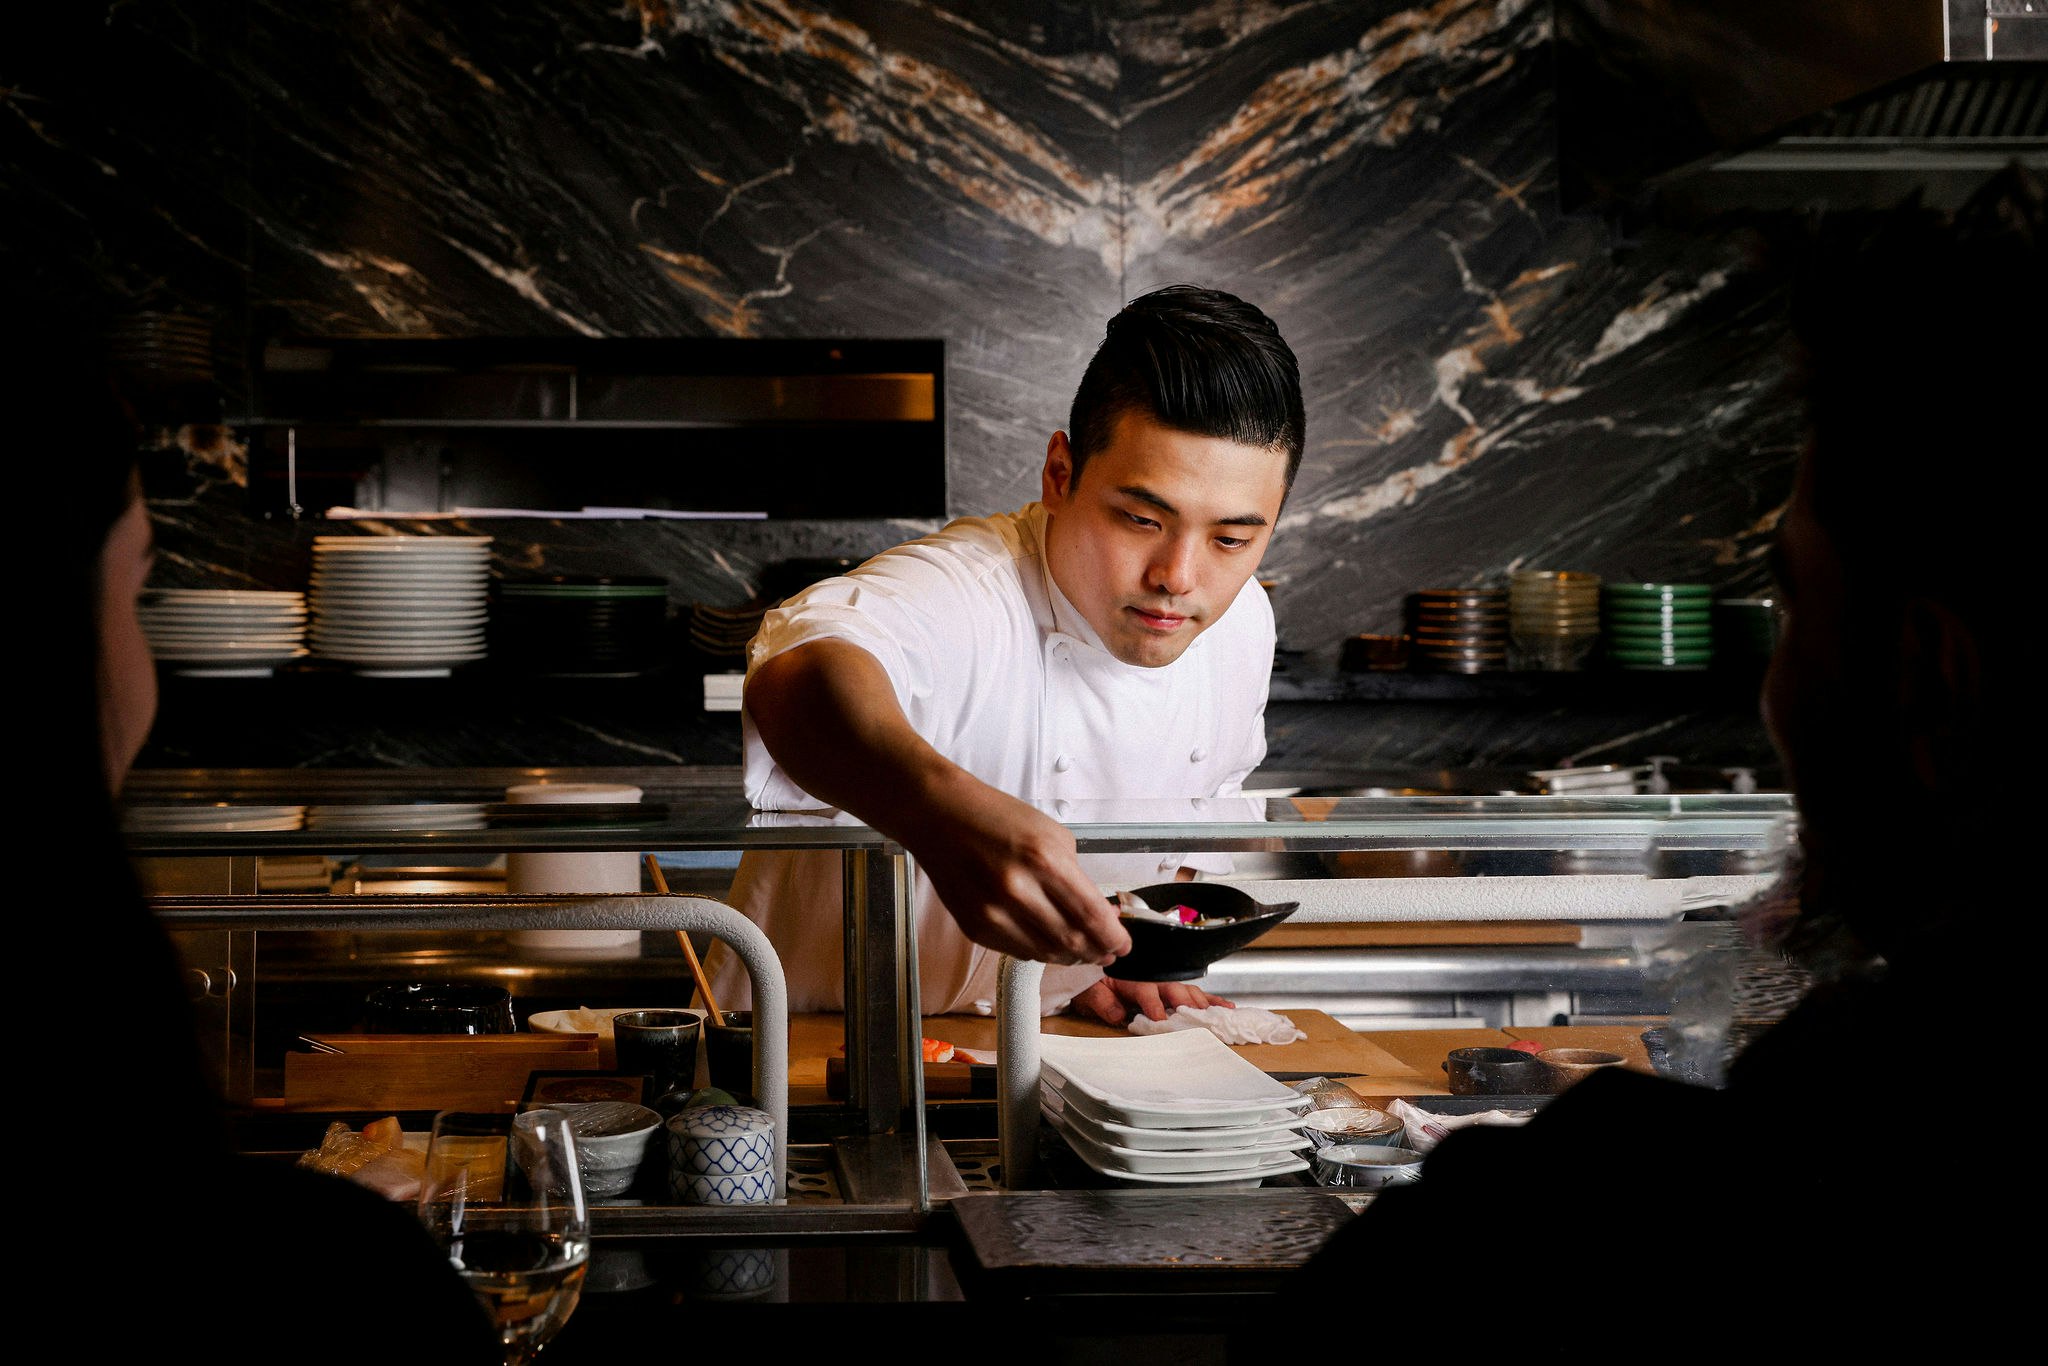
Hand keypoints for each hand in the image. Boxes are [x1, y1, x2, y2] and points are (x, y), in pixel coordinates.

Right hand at [905, 776, 1132, 967]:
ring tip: (1082, 951)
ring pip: (1045, 953)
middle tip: (1107, 953)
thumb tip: (1098, 913)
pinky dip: (1039, 950)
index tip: (1123, 944)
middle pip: (1073, 941)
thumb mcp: (1051, 834)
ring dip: (1070, 955)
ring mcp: (993, 914)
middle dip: (1097, 951)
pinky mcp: (975, 927)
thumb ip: (1076, 875)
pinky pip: (1017, 951)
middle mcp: (1019, 891)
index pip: (1092, 915)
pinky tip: (1048, 942)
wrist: (939, 815)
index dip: (1114, 937)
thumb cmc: (996, 817)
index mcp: (1045, 860)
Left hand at [1067, 976, 1236, 1026]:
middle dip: (1189, 1005)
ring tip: (1223, 1014)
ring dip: (1206, 1003)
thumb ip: (1101, 1002)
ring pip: (1188, 990)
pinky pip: (1193, 992)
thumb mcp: (1087, 991)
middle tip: (1202, 1020)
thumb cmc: (1089, 982)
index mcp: (1130, 977)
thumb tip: (1117, 1015)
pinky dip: (1211, 999)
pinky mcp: (1170, 988)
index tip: (1163, 1022)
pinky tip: (1226, 1007)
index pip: (1146, 991)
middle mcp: (1151, 977)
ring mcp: (1163, 981)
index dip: (1154, 1006)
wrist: (1091, 965)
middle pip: (1174, 989)